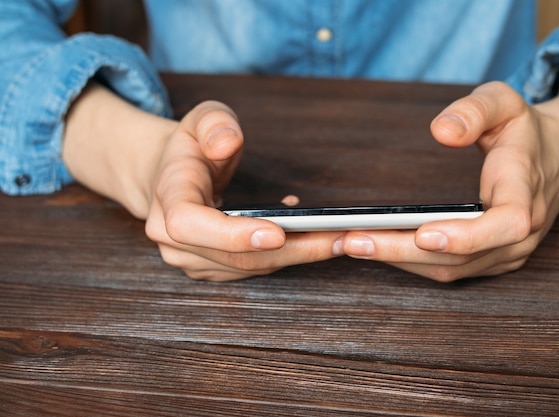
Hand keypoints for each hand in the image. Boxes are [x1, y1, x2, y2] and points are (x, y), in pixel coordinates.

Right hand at [144, 101, 344, 280]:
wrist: (169, 175)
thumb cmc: (191, 147)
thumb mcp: (202, 117)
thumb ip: (214, 123)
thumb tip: (227, 142)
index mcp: (167, 197)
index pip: (189, 224)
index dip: (233, 235)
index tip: (277, 233)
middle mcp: (171, 238)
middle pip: (235, 256)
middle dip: (292, 249)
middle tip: (339, 236)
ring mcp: (190, 258)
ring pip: (249, 268)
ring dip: (297, 255)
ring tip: (336, 235)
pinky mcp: (210, 269)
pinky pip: (252, 268)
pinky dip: (286, 255)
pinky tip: (309, 234)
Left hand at [338, 58, 558, 280]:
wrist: (558, 161)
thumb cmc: (524, 132)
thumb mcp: (505, 102)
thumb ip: (475, 110)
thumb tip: (440, 131)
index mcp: (526, 189)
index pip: (507, 223)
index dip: (467, 235)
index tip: (424, 233)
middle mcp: (521, 232)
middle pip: (462, 256)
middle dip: (404, 251)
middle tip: (353, 240)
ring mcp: (507, 252)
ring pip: (450, 269)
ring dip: (399, 260)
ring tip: (350, 244)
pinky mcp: (492, 260)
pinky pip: (449, 270)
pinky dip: (410, 263)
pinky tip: (376, 249)